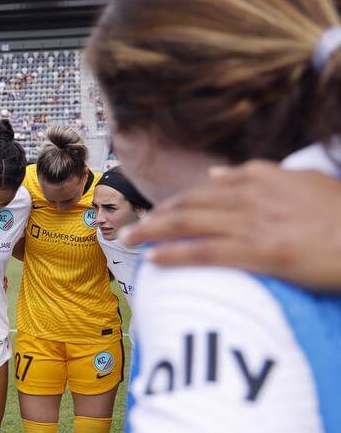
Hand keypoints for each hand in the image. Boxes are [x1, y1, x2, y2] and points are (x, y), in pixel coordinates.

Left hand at [121, 161, 340, 290]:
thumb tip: (217, 172)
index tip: (156, 212)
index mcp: (262, 178)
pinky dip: (175, 254)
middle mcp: (252, 197)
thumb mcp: (304, 181)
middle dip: (154, 216)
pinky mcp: (262, 252)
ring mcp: (255, 223)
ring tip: (128, 241)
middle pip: (188, 204)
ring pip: (189, 224)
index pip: (205, 189)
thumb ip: (262, 174)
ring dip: (152, 231)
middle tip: (127, 228)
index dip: (175, 201)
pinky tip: (153, 260)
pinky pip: (206, 251)